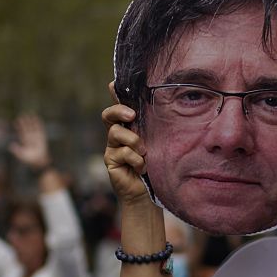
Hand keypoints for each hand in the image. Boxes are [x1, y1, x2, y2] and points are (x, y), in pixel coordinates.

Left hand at [9, 114, 50, 169]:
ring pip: (33, 127)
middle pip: (27, 128)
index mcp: (25, 142)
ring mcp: (37, 138)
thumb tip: (10, 146)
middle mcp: (31, 139)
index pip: (22, 132)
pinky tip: (38, 119)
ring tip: (30, 114)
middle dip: (25, 122)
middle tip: (22, 114)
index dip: (19, 126)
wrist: (40, 162)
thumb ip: (16, 150)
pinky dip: (39, 124)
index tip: (16, 121)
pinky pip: (40, 129)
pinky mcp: (42, 138)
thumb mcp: (21, 155)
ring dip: (32, 121)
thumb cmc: (30, 161)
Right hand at [102, 83, 152, 206]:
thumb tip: (167, 109)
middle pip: (109, 115)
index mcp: (129, 126)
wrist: (148, 192)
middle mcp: (118, 134)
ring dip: (133, 141)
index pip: (120, 106)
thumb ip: (155, 129)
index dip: (115, 94)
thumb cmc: (156, 165)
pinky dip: (135, 159)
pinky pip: (121, 153)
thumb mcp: (158, 144)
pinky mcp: (111, 161)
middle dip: (119, 111)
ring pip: (116, 133)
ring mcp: (112, 148)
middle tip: (131, 115)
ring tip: (144, 152)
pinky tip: (142, 168)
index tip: (114, 84)